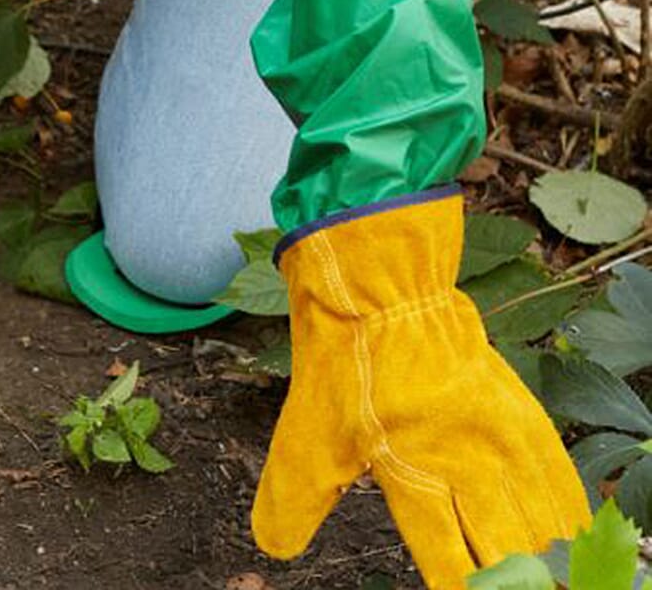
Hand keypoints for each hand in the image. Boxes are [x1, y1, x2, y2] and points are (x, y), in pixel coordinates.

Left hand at [251, 193, 589, 589]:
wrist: (385, 287)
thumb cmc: (345, 361)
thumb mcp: (307, 432)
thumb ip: (295, 498)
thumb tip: (273, 547)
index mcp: (416, 478)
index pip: (454, 568)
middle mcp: (471, 467)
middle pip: (513, 558)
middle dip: (512, 583)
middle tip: (513, 589)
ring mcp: (504, 442)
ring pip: (546, 528)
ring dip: (548, 561)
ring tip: (549, 579)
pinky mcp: (523, 416)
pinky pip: (563, 483)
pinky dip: (570, 520)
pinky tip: (574, 538)